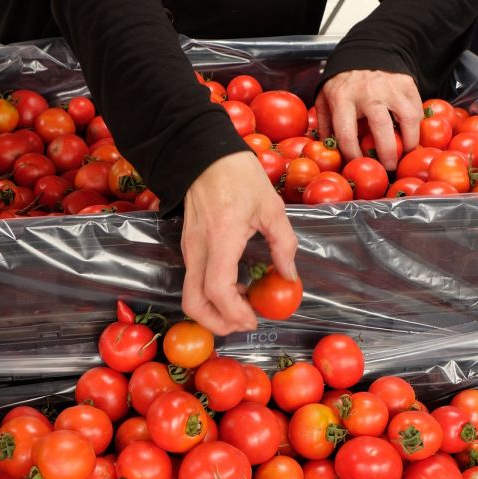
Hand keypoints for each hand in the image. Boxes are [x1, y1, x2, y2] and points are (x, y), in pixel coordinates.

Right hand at [181, 151, 298, 335]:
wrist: (204, 155)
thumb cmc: (240, 176)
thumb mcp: (271, 208)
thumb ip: (284, 246)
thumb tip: (289, 277)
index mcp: (221, 238)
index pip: (217, 290)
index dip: (235, 313)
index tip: (255, 320)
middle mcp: (199, 249)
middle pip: (193, 303)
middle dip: (218, 324)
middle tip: (245, 323)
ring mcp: (189, 248)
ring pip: (191, 295)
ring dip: (214, 311)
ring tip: (243, 306)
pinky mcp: (188, 246)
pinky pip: (194, 280)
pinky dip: (211, 295)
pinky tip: (235, 286)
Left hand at [315, 69, 421, 170]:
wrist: (366, 50)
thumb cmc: (344, 82)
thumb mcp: (325, 98)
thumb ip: (325, 123)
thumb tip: (329, 148)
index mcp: (342, 98)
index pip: (347, 134)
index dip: (353, 155)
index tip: (358, 163)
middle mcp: (368, 93)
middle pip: (381, 128)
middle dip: (387, 153)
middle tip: (390, 167)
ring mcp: (390, 87)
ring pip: (408, 118)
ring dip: (410, 141)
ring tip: (405, 152)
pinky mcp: (407, 84)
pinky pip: (417, 110)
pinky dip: (417, 126)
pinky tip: (411, 135)